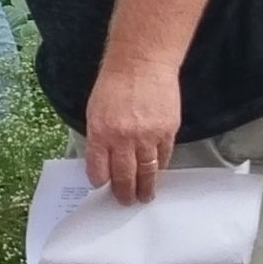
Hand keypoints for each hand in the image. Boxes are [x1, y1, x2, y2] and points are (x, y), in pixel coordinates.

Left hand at [82, 59, 183, 203]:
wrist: (142, 62)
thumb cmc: (115, 83)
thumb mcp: (95, 110)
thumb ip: (100, 137)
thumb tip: (104, 161)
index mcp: (101, 132)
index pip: (99, 169)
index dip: (101, 182)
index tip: (104, 188)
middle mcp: (123, 138)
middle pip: (124, 176)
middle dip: (125, 193)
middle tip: (126, 201)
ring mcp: (147, 136)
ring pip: (147, 172)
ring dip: (146, 187)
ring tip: (145, 196)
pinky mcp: (167, 131)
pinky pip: (163, 157)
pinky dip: (159, 167)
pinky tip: (156, 172)